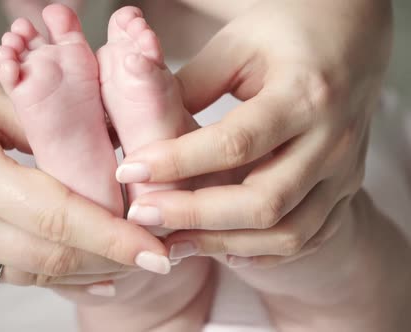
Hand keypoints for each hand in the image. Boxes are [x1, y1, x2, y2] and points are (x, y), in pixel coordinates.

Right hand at [0, 61, 168, 289]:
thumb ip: (37, 126)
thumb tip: (90, 150)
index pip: (59, 218)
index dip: (115, 237)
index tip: (157, 247)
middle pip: (52, 258)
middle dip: (113, 260)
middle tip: (156, 256)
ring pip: (31, 274)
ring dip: (85, 272)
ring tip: (127, 264)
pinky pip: (4, 273)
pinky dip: (47, 273)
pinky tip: (77, 271)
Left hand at [116, 0, 392, 265]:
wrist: (353, 35)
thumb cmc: (288, 31)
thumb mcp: (237, 43)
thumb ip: (193, 86)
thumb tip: (147, 131)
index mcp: (303, 94)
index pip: (235, 143)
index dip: (177, 163)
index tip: (129, 171)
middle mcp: (331, 140)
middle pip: (264, 202)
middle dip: (194, 216)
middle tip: (142, 215)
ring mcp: (343, 171)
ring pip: (287, 233)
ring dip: (223, 243)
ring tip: (172, 240)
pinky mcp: (345, 189)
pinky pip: (306, 237)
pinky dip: (260, 250)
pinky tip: (220, 245)